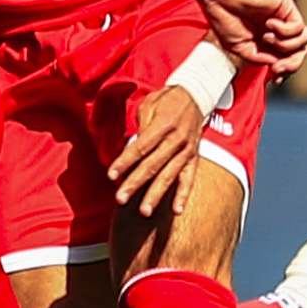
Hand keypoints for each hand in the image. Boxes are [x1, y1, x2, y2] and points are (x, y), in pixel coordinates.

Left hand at [109, 86, 202, 219]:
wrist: (195, 96)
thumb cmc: (165, 101)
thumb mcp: (149, 106)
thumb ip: (141, 129)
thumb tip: (129, 150)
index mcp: (162, 125)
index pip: (140, 148)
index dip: (125, 162)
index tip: (111, 175)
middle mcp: (176, 140)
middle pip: (152, 165)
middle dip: (135, 183)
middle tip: (121, 199)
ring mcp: (186, 151)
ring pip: (169, 176)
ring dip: (156, 195)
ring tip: (144, 212)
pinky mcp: (194, 158)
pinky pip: (189, 179)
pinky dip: (183, 195)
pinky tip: (177, 211)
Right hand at [196, 0, 306, 76]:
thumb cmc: (224, 17)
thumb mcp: (239, 47)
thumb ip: (259, 58)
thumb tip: (276, 65)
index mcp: (266, 40)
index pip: (287, 59)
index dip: (286, 71)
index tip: (276, 77)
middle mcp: (278, 30)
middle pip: (300, 52)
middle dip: (292, 64)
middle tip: (278, 67)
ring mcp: (283, 18)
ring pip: (304, 41)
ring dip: (286, 46)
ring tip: (267, 38)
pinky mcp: (287, 7)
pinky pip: (299, 26)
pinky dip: (285, 30)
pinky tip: (269, 24)